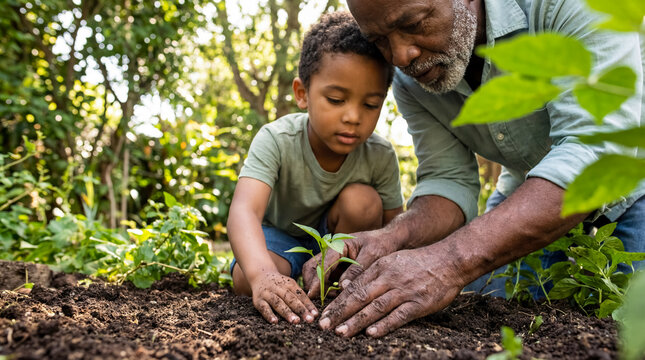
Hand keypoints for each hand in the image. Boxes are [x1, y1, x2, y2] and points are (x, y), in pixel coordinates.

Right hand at [250, 271, 318, 323]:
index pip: (300, 295)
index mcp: (289, 283)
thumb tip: (313, 311)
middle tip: (309, 319)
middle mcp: (278, 287)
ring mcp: (268, 293)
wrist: (260, 275)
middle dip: (300, 309)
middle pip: (290, 298)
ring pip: (278, 303)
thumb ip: (299, 296)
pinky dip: (269, 315)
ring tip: (295, 321)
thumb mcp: (289, 286)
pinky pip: (263, 308)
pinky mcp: (258, 300)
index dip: (308, 305)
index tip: (315, 314)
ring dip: (287, 312)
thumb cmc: (279, 285)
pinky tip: (275, 322)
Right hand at [302, 228, 397, 298]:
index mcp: (338, 244)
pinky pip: (326, 280)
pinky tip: (339, 296)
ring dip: (321, 288)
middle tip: (319, 299)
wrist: (389, 240)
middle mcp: (331, 252)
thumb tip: (342, 287)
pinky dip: (328, 289)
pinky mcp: (337, 269)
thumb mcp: (372, 255)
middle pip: (311, 268)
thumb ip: (357, 270)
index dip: (317, 280)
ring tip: (335, 298)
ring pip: (316, 275)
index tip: (312, 295)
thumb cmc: (381, 244)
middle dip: (313, 284)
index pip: (322, 264)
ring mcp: (333, 260)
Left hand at [317, 246, 465, 337]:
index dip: (337, 302)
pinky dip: (384, 325)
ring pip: (375, 308)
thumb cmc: (418, 262)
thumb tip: (350, 289)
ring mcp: (404, 291)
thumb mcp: (392, 260)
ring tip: (341, 332)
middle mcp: (389, 278)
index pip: (353, 286)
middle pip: (359, 297)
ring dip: (356, 321)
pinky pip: (398, 316)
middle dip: (340, 312)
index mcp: (380, 267)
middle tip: (324, 325)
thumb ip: (373, 274)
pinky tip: (371, 333)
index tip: (324, 313)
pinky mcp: (419, 304)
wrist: (449, 260)